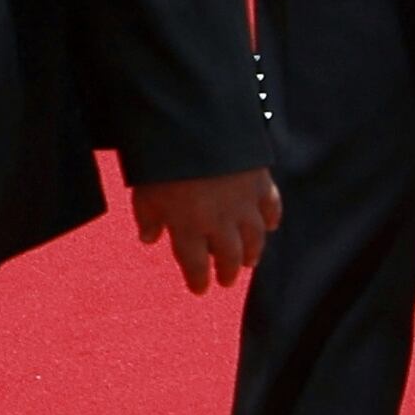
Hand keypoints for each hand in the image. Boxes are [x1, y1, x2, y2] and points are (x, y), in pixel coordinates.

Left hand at [133, 168, 278, 293]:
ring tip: (251, 262)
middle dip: (228, 271)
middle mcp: (219, 222)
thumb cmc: (161, 160)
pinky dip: (271, 219)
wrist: (194, 124)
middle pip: (229, 256)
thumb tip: (148, 239)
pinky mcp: (260, 182)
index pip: (195, 265)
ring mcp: (243, 204)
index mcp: (187, 228)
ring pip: (254, 238)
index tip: (200, 289)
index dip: (198, 280)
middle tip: (228, 280)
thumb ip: (147, 218)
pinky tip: (270, 226)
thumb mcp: (143, 191)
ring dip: (253, 253)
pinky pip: (271, 207)